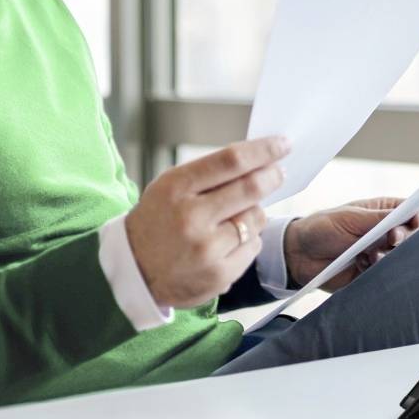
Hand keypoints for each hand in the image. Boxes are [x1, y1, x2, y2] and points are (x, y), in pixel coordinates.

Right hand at [125, 137, 289, 308]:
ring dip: (255, 210)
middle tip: (279, 171)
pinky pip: (253, 246)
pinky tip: (229, 240)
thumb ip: (209, 172)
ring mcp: (207, 249)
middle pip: (251, 188)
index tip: (282, 144)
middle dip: (272, 175)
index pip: (231, 161)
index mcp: (177, 187)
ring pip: (256, 218)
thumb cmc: (158, 220)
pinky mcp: (219, 274)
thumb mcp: (171, 185)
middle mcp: (191, 218)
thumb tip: (257, 159)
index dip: (263, 150)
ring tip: (237, 213)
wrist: (135, 270)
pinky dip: (249, 238)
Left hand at [283, 197, 418, 291]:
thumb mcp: (349, 218)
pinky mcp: (372, 274)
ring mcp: (380, 254)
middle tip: (392, 240)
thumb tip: (408, 211)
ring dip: (389, 256)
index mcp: (382, 212)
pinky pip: (386, 275)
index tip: (417, 222)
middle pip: (414, 236)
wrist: (298, 255)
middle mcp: (384, 233)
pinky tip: (361, 265)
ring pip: (402, 257)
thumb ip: (378, 218)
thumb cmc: (321, 227)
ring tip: (369, 255)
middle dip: (406, 238)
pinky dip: (377, 270)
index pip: (413, 211)